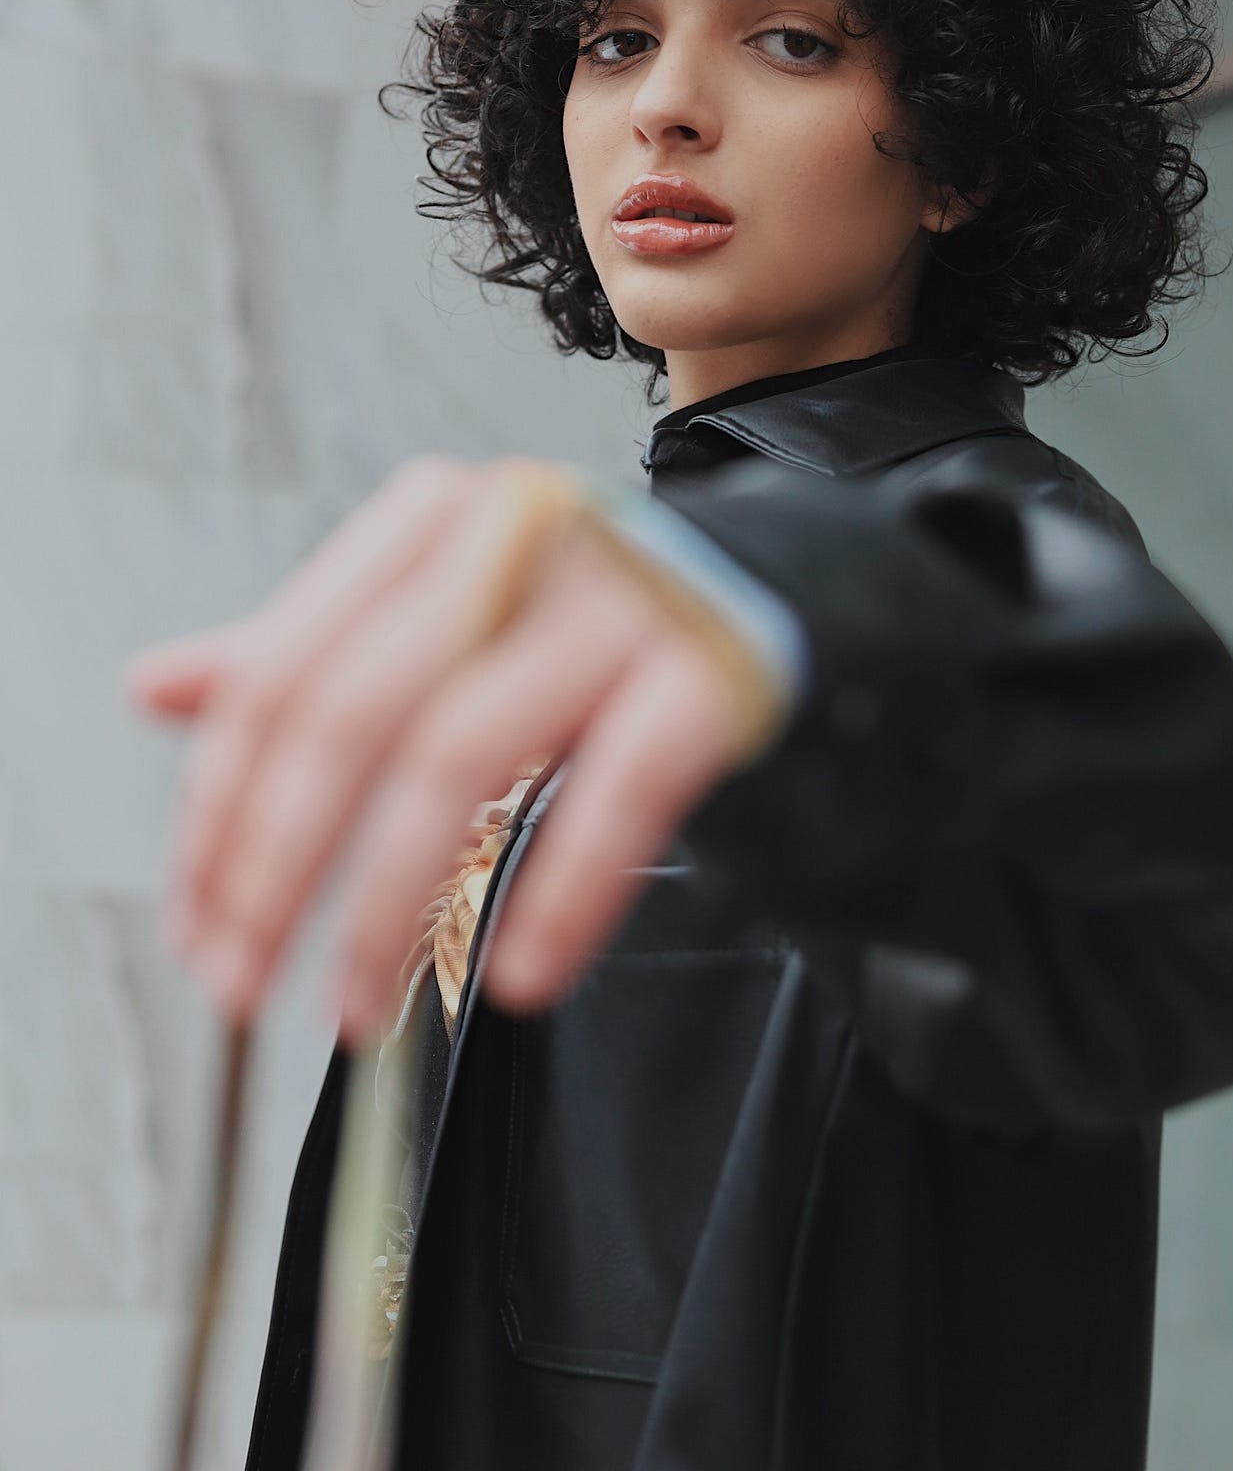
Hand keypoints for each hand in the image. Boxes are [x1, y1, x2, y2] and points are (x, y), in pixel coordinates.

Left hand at [122, 455, 762, 1040]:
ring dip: (390, 900)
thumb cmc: (588, 617)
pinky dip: (562, 888)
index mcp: (433, 520)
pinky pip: (618, 788)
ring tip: (357, 1006)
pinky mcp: (708, 665)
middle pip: (352, 713)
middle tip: (244, 986)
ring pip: (461, 753)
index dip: (221, 812)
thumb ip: (306, 652)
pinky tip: (521, 973)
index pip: (282, 673)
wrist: (785, 584)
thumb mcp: (444, 615)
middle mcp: (517, 536)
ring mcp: (617, 597)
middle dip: (279, 867)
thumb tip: (153, 688)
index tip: (198, 924)